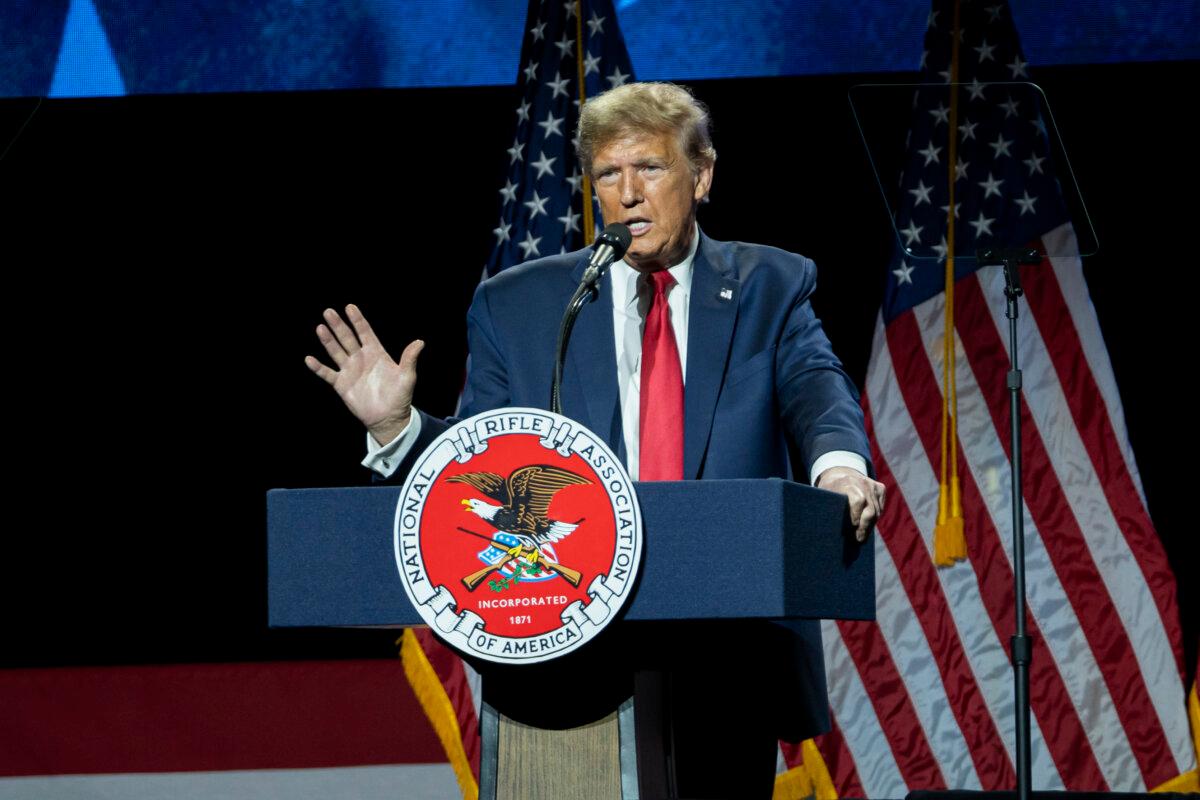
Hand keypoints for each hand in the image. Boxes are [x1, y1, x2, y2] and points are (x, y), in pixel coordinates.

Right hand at [305, 304, 423, 444]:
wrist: (388, 418)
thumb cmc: (400, 396)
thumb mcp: (407, 376)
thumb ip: (409, 358)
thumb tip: (420, 342)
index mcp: (376, 353)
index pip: (365, 332)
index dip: (358, 320)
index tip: (350, 307)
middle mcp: (361, 358)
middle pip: (347, 338)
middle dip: (338, 325)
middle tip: (329, 312)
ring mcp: (349, 370)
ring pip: (336, 351)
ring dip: (328, 340)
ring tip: (320, 328)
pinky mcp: (341, 384)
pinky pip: (327, 373)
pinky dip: (318, 367)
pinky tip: (309, 359)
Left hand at [816, 466, 884, 541]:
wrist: (840, 472)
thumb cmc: (830, 490)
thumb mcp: (825, 497)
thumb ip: (830, 509)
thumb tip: (830, 531)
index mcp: (846, 483)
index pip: (858, 500)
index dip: (856, 515)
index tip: (852, 527)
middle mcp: (862, 483)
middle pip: (870, 510)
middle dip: (864, 527)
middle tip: (858, 540)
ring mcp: (873, 485)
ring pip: (876, 511)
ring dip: (869, 525)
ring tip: (861, 536)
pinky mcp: (880, 488)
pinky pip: (880, 508)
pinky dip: (874, 518)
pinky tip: (866, 525)